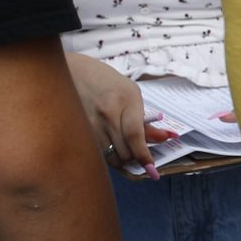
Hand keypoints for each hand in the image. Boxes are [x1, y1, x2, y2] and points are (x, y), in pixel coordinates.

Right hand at [64, 54, 176, 175]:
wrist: (75, 73)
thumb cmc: (110, 84)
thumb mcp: (133, 95)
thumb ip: (146, 121)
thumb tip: (165, 138)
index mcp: (127, 99)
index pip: (135, 135)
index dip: (144, 155)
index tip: (151, 168)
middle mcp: (107, 112)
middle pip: (124, 151)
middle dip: (135, 158)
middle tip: (140, 156)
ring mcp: (90, 123)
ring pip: (110, 157)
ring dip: (121, 159)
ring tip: (125, 149)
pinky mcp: (78, 131)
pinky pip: (97, 154)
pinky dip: (106, 156)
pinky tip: (110, 146)